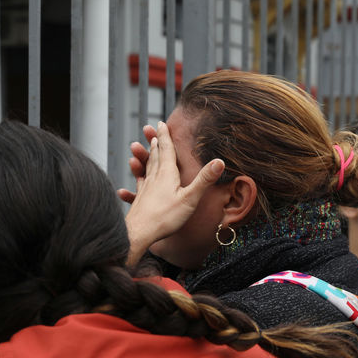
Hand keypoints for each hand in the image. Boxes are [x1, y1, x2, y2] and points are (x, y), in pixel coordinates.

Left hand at [119, 121, 224, 265]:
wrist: (139, 234)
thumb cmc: (165, 218)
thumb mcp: (190, 199)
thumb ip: (204, 180)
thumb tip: (220, 161)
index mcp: (167, 174)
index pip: (166, 150)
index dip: (165, 136)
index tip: (162, 123)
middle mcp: (154, 178)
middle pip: (155, 156)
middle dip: (155, 142)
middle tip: (152, 131)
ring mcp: (146, 189)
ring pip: (147, 167)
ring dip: (147, 155)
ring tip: (144, 147)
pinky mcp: (141, 200)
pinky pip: (140, 183)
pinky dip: (139, 175)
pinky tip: (137, 177)